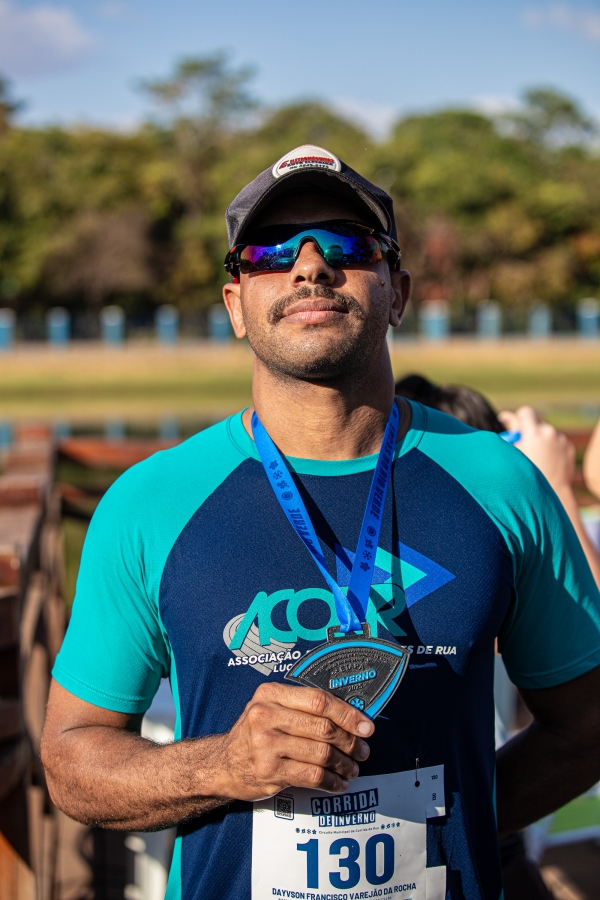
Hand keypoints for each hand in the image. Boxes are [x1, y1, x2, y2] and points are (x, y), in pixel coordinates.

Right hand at [218, 683, 373, 801]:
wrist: (222, 764)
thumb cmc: (255, 734)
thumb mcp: (271, 709)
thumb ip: (302, 708)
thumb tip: (350, 716)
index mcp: (271, 694)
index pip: (319, 700)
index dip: (347, 714)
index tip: (366, 726)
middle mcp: (266, 715)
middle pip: (323, 728)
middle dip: (350, 741)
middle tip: (363, 751)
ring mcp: (266, 744)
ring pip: (321, 754)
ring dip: (344, 764)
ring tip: (352, 768)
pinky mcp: (270, 771)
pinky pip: (312, 776)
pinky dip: (331, 781)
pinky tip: (338, 783)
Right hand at [498, 406, 574, 492]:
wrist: (553, 491)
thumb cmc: (528, 474)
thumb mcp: (516, 452)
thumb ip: (512, 432)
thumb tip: (506, 417)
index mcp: (534, 433)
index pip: (525, 413)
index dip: (517, 417)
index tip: (510, 422)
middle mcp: (549, 432)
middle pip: (536, 422)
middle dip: (529, 430)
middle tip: (523, 442)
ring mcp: (561, 439)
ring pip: (546, 432)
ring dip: (540, 439)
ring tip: (536, 458)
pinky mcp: (568, 446)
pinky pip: (556, 440)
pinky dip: (551, 446)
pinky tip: (547, 461)